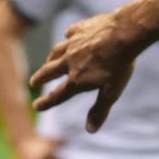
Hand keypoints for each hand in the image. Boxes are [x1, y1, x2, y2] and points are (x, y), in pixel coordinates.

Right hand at [29, 13, 137, 132]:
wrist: (125, 32)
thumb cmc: (120, 64)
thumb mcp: (112, 91)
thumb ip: (100, 110)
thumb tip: (90, 130)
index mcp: (76, 79)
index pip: (58, 94)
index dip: (47, 102)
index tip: (36, 105)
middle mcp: (70, 61)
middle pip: (50, 71)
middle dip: (41, 77)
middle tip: (33, 81)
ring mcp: (74, 44)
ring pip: (57, 51)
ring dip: (51, 58)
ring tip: (49, 60)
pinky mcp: (82, 28)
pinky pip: (71, 33)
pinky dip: (68, 36)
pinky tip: (69, 35)